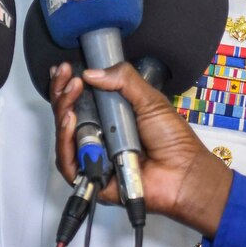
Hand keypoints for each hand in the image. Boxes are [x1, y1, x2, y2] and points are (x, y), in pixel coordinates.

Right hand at [49, 62, 233, 235]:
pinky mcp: (90, 178)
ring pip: (64, 136)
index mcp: (110, 118)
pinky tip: (69, 121)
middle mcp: (98, 136)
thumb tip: (90, 72)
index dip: (69, 85)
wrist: (183, 172)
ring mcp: (93, 157)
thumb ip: (124, 80)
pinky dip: (65, 141)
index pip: (81, 100)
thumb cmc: (172, 139)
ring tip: (70, 93)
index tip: (65, 68)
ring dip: (62, 112)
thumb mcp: (150, 100)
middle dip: (62, 93)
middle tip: (66, 76)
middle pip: (67, 115)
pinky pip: (68, 162)